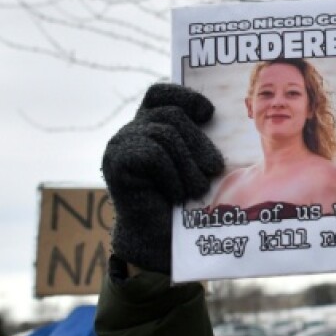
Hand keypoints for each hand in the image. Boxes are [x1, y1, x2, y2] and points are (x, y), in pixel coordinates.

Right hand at [101, 84, 224, 273]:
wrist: (158, 242)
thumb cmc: (182, 204)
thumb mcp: (195, 165)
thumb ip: (197, 140)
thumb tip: (219, 117)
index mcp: (150, 126)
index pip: (160, 94)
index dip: (184, 96)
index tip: (209, 113)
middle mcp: (131, 131)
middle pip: (171, 114)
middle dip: (199, 141)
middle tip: (214, 168)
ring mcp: (120, 145)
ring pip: (165, 134)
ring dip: (188, 164)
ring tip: (195, 189)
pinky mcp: (115, 162)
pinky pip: (153, 154)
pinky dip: (172, 175)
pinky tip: (175, 194)